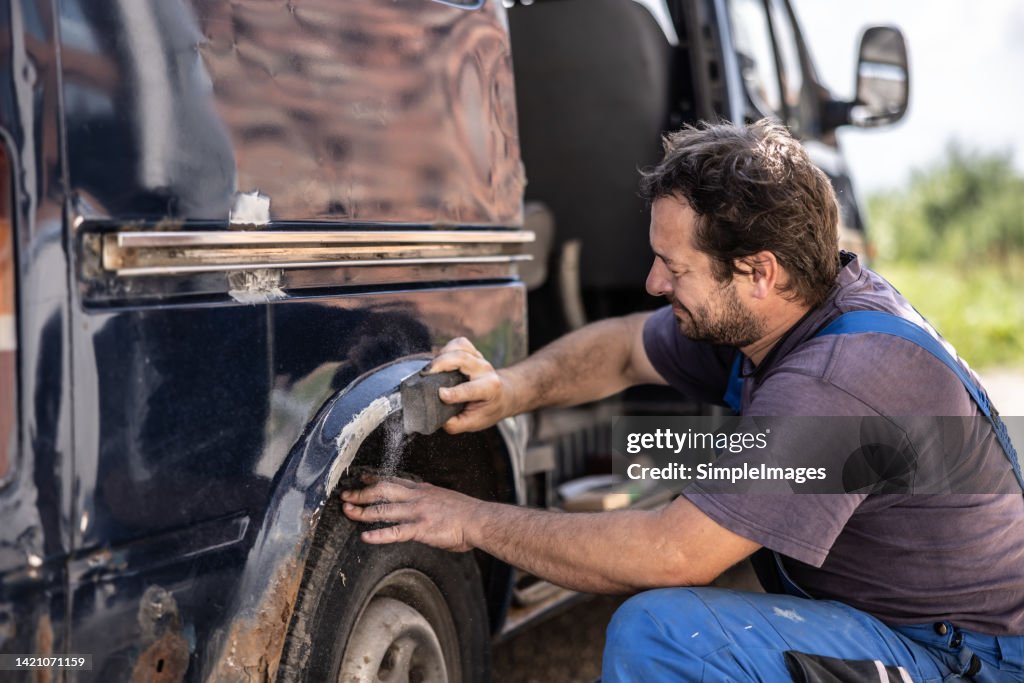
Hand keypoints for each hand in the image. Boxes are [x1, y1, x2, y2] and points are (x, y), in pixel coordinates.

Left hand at [340, 474, 482, 551]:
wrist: (480, 520)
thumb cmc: (467, 513)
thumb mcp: (444, 499)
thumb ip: (429, 501)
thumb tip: (423, 507)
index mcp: (423, 489)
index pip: (394, 480)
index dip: (374, 479)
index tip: (362, 479)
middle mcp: (417, 497)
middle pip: (382, 491)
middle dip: (361, 493)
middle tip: (345, 495)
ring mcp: (418, 512)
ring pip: (383, 509)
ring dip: (363, 511)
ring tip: (348, 512)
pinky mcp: (421, 528)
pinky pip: (395, 532)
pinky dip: (378, 534)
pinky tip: (366, 537)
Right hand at [425, 337, 516, 433]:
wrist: (503, 395)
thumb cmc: (487, 409)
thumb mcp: (474, 423)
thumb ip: (455, 424)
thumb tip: (438, 419)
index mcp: (489, 388)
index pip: (470, 389)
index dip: (454, 393)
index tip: (440, 394)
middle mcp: (485, 370)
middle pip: (462, 359)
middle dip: (441, 364)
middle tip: (425, 374)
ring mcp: (479, 359)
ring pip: (460, 346)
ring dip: (442, 354)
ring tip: (431, 368)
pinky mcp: (473, 352)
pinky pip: (459, 343)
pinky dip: (446, 349)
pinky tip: (440, 360)